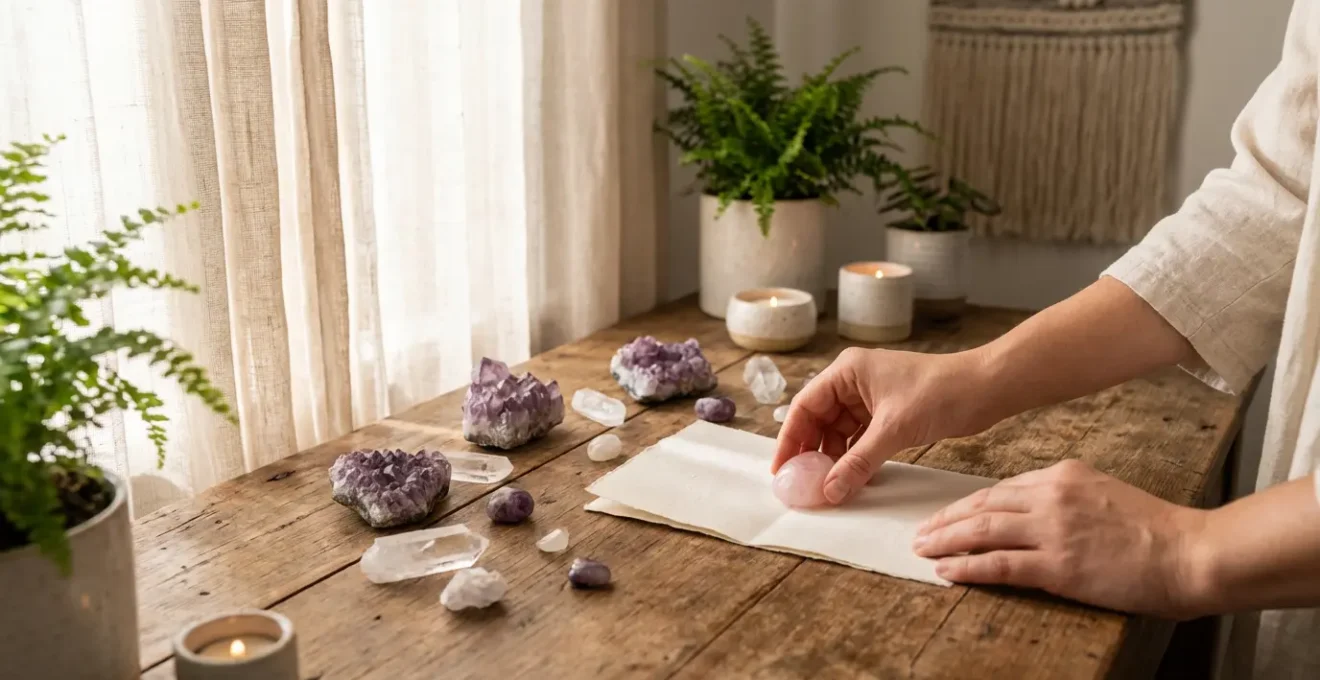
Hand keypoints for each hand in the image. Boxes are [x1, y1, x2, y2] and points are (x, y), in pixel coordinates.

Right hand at [773, 347, 996, 504]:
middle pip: (819, 420)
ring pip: (840, 432)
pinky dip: (856, 458)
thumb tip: (829, 490)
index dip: (789, 438)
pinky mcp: (888, 414)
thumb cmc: (941, 392)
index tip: (781, 469)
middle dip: (811, 452)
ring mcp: (871, 398)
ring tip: (826, 487)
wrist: (986, 388)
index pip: (805, 406)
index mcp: (847, 371)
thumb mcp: (894, 429)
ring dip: (835, 458)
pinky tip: (851, 479)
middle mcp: (854, 382)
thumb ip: (859, 461)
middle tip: (801, 483)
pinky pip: (861, 438)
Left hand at [913, 460, 1209, 618]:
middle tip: (921, 530)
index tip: (948, 513)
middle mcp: (1051, 496)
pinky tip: (945, 571)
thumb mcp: (1103, 492)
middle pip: (983, 505)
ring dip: (946, 540)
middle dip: (947, 519)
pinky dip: (966, 567)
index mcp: (1063, 475)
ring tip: (922, 549)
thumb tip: (1030, 511)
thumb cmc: (1155, 529)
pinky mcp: (1058, 565)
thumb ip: (1064, 497)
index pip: (1001, 488)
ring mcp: (1052, 530)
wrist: (1189, 552)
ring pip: (982, 531)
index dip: (968, 503)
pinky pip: (998, 564)